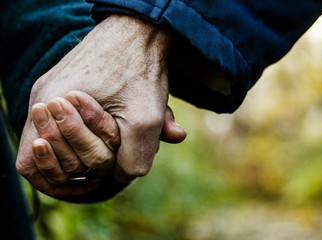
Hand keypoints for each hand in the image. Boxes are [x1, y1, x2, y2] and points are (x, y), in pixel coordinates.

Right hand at [16, 15, 185, 196]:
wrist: (140, 29)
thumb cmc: (140, 70)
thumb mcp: (146, 119)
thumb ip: (135, 159)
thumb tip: (122, 176)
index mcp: (52, 105)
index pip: (33, 163)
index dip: (61, 178)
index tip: (94, 177)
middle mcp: (45, 97)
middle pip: (49, 152)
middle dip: (84, 158)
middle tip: (112, 150)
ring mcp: (54, 90)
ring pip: (61, 137)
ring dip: (92, 145)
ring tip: (119, 138)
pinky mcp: (66, 85)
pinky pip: (69, 121)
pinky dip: (92, 133)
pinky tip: (115, 133)